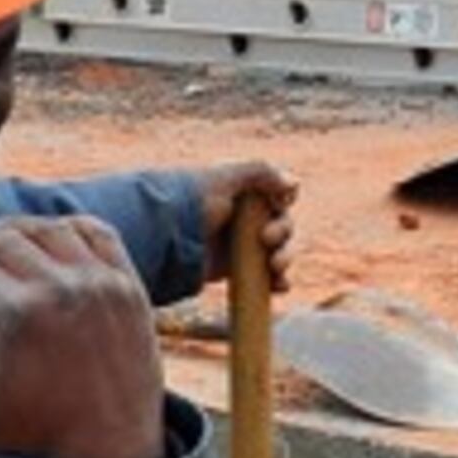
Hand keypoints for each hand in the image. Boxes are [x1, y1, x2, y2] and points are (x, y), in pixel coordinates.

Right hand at [0, 216, 165, 457]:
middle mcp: (60, 290)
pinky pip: (96, 233)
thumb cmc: (31, 433)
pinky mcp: (129, 287)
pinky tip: (49, 247)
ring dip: (18, 235)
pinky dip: (68, 231)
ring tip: (3, 254)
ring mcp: (100, 285)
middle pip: (1, 240)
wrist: (108, 455)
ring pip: (46, 229)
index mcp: (16, 315)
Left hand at [193, 162, 297, 294]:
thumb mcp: (224, 177)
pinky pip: (265, 278)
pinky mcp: (233, 271)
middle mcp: (242, 219)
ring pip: (277, 253)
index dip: (283, 202)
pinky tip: (279, 286)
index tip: (281, 202)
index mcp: (241, 193)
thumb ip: (260, 172)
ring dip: (284, 258)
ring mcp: (238, 246)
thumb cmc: (192, 201)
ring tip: (275, 266)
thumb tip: (294, 184)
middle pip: (281, 225)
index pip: (277, 197)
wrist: (162, 237)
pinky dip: (277, 282)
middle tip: (267, 238)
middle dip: (283, 232)